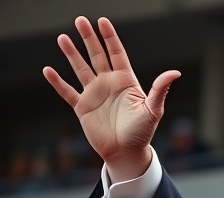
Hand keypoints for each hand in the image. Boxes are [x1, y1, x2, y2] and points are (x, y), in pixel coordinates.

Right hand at [42, 16, 180, 181]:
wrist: (126, 152)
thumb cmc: (142, 132)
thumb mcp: (153, 109)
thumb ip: (160, 89)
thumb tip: (175, 72)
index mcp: (125, 81)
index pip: (116, 53)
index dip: (110, 38)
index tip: (102, 21)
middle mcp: (108, 84)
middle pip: (96, 55)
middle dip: (88, 38)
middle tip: (80, 20)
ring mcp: (94, 94)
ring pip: (80, 69)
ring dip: (71, 54)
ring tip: (63, 38)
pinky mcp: (82, 107)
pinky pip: (67, 92)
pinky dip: (58, 82)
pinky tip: (48, 70)